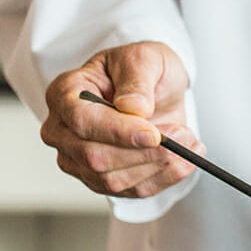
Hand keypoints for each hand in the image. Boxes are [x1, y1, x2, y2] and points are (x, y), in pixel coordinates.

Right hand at [41, 41, 203, 197]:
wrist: (154, 89)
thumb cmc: (141, 69)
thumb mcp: (144, 58)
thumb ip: (137, 80)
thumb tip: (133, 108)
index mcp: (65, 93)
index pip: (83, 121)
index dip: (119, 132)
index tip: (154, 135)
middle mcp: (63, 130)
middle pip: (96, 156)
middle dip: (146, 153)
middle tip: (183, 136)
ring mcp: (78, 159)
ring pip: (114, 180)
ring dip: (159, 167)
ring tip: (188, 143)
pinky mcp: (100, 179)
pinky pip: (132, 191)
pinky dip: (164, 179)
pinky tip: (185, 161)